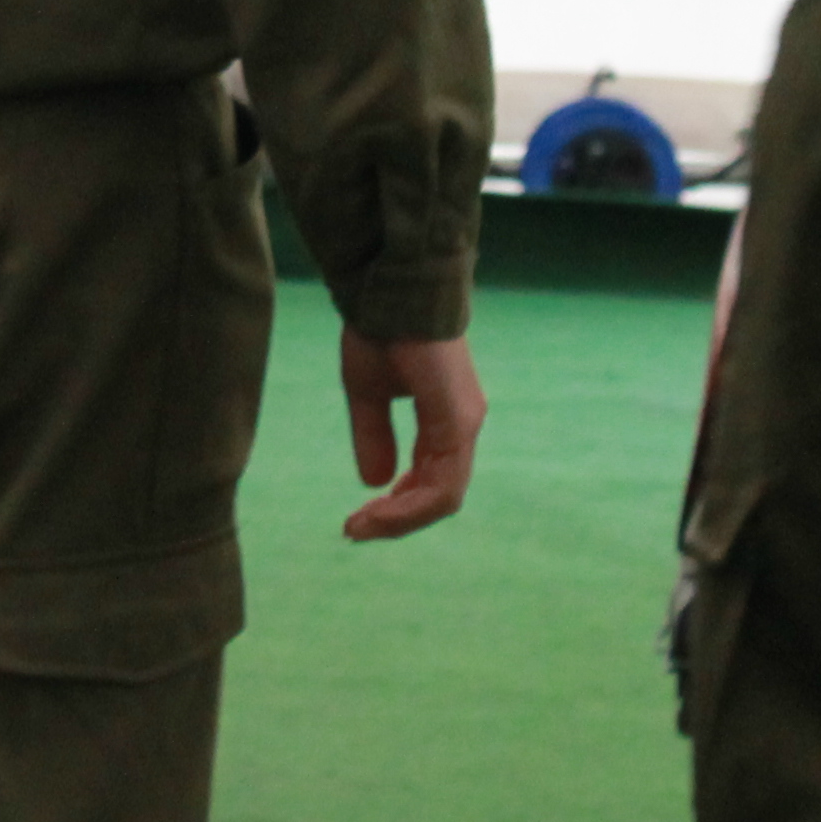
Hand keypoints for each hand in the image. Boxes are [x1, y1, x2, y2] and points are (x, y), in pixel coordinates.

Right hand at [340, 331, 485, 540]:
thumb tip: (375, 482)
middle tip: (355, 530)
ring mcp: (465, 425)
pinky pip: (442, 483)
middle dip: (396, 520)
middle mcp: (463, 426)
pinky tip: (379, 509)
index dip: (398, 506)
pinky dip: (410, 505)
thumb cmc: (381, 331)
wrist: (390, 291)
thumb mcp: (368, 393)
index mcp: (446, 420)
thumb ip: (374, 435)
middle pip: (438, 496)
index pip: (431, 480)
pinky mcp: (459, 422)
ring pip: (443, 497)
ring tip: (361, 527)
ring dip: (401, 519)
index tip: (359, 518)